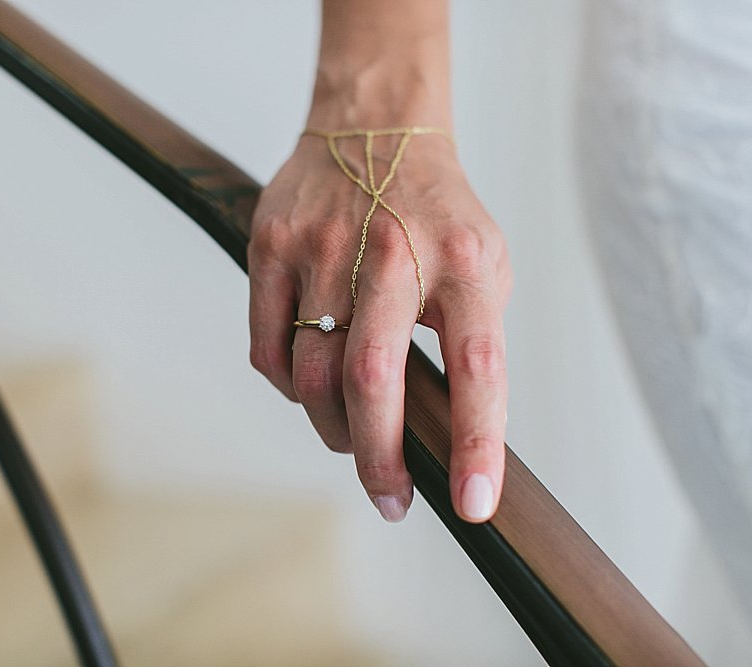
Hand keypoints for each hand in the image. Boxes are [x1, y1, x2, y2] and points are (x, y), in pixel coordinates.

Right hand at [248, 130, 511, 522]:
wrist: (373, 129)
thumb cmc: (435, 215)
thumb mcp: (483, 267)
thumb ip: (472, 338)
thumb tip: (450, 431)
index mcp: (463, 264)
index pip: (477, 367)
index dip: (476, 444)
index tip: (472, 504)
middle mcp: (394, 253)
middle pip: (372, 381)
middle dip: (379, 460)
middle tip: (391, 500)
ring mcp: (323, 247)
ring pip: (312, 375)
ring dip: (334, 427)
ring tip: (353, 435)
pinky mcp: (271, 245)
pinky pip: (268, 350)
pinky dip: (290, 386)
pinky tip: (311, 382)